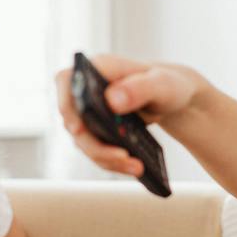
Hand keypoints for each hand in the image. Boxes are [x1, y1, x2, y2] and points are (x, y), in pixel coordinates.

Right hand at [54, 53, 203, 177]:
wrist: (171, 99)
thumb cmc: (166, 84)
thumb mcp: (162, 84)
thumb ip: (139, 88)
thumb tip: (112, 100)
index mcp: (99, 68)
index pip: (67, 81)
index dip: (65, 104)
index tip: (78, 128)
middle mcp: (87, 90)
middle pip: (74, 121)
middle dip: (95, 145)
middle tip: (122, 156)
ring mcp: (89, 113)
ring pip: (84, 142)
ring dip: (107, 158)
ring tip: (136, 167)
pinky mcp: (96, 132)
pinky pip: (97, 152)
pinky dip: (114, 163)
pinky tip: (134, 167)